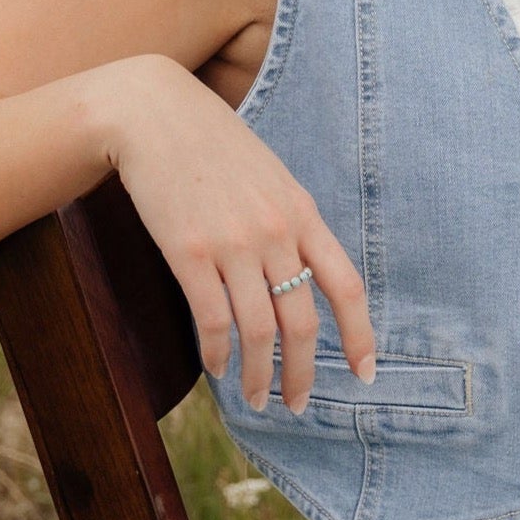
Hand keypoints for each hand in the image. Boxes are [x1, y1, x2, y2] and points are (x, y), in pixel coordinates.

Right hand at [105, 54, 375, 415]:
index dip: (360, 335)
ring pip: (257, 331)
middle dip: (302, 373)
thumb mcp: (272, 178)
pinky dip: (217, 353)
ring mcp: (232, 244)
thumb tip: (304, 276)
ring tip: (256, 399)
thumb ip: (292, 224)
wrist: (156, 115)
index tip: (364, 373)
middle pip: (302, 322)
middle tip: (296, 404)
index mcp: (303, 213)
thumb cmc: (215, 147)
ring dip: (258, 375)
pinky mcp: (188, 252)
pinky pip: (211, 318)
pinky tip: (216, 366)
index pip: (346, 286)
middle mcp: (275, 232)